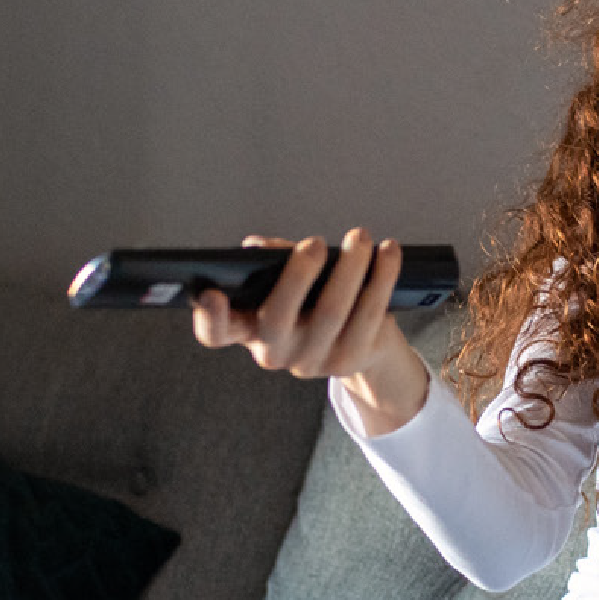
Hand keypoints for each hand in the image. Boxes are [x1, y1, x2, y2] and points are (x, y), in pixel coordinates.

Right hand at [191, 229, 429, 430]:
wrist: (361, 344)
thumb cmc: (312, 303)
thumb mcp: (287, 284)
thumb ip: (271, 265)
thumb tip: (259, 248)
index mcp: (249, 329)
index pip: (217, 333)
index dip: (210, 318)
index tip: (212, 293)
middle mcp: (275, 351)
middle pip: (277, 320)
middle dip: (297, 277)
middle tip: (314, 244)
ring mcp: (312, 361)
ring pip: (330, 312)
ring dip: (349, 268)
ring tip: (360, 238)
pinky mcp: (349, 359)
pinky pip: (369, 314)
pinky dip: (381, 277)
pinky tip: (388, 253)